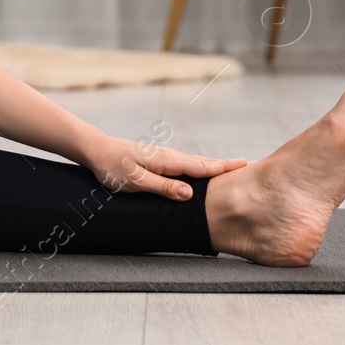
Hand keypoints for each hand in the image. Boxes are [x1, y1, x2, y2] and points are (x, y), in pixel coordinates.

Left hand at [80, 132, 246, 200]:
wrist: (96, 150)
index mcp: (166, 161)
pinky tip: (203, 172)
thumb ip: (163, 187)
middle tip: (248, 165)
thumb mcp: (136, 182)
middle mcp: (169, 157)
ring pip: (194, 163)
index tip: (244, 165)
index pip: (200, 166)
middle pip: (202, 162)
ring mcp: (164, 157)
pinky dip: (199, 166)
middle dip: (224, 165)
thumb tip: (190, 194)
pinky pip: (185, 165)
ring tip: (233, 169)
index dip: (222, 167)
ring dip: (213, 165)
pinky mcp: (159, 160)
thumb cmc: (113, 167)